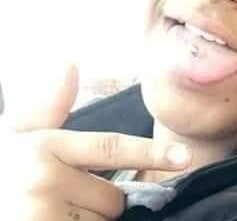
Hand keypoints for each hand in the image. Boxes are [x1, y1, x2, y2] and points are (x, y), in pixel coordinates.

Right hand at [1, 65, 191, 220]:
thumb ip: (47, 108)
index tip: (184, 157)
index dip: (151, 153)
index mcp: (43, 147)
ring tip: (51, 216)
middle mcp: (43, 180)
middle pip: (113, 197)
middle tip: (62, 200)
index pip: (109, 148)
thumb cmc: (3, 176)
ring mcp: (42, 216)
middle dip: (100, 201)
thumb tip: (68, 64)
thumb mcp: (18, 139)